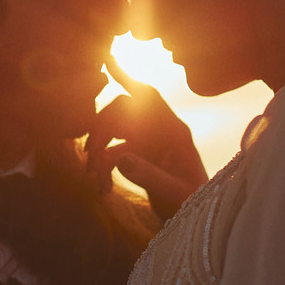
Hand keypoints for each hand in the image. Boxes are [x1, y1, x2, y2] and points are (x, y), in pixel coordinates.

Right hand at [85, 57, 207, 218]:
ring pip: (111, 132)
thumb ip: (150, 176)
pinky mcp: (137, 158)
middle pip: (119, 113)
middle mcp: (158, 131)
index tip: (105, 61)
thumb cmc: (193, 205)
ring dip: (97, 152)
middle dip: (100, 132)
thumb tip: (119, 158)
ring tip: (93, 177)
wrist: (195, 223)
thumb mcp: (176, 194)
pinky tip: (102, 189)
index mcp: (173, 130)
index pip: (148, 96)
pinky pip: (110, 153)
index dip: (127, 77)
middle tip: (89, 158)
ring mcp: (147, 143)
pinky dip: (102, 168)